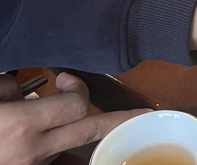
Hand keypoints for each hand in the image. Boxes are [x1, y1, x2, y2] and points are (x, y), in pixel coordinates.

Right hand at [0, 72, 148, 164]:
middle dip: (119, 119)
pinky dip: (52, 147)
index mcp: (22, 126)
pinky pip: (52, 159)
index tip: (67, 80)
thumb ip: (11, 91)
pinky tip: (41, 138)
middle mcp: (32, 151)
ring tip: (61, 119)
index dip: (77, 87)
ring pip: (68, 147)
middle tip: (142, 113)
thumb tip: (26, 90)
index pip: (76, 104)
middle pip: (91, 130)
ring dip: (71, 131)